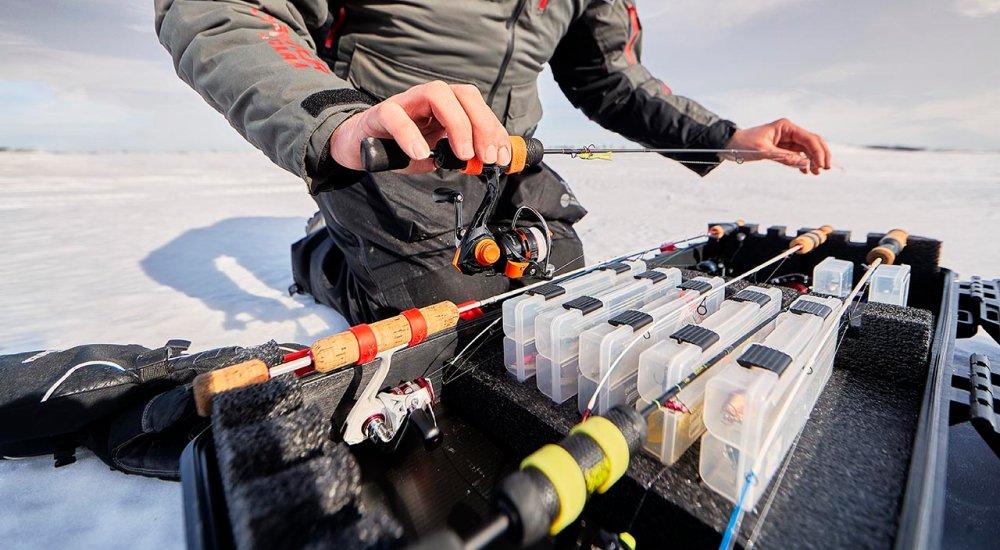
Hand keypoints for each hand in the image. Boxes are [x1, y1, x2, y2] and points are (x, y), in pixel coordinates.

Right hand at [330, 80, 509, 172]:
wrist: (360, 146)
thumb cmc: (400, 148)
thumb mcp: (436, 155)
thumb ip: (458, 157)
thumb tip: (484, 162)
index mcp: (446, 107)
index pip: (477, 107)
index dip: (494, 129)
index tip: (502, 156)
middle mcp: (428, 99)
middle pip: (463, 94)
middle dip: (481, 125)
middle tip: (486, 156)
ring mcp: (405, 102)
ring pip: (436, 93)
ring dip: (456, 123)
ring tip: (460, 154)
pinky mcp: (379, 113)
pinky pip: (395, 116)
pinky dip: (409, 134)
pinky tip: (419, 153)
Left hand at [724, 118, 830, 174]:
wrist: (729, 145)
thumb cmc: (743, 144)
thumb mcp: (764, 152)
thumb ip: (785, 157)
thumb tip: (805, 164)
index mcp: (786, 127)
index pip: (808, 138)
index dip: (818, 151)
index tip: (822, 165)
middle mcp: (788, 131)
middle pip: (811, 142)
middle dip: (820, 155)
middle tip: (826, 169)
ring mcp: (786, 139)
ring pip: (806, 149)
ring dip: (813, 160)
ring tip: (816, 173)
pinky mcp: (782, 147)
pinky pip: (797, 154)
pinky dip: (803, 162)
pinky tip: (806, 171)